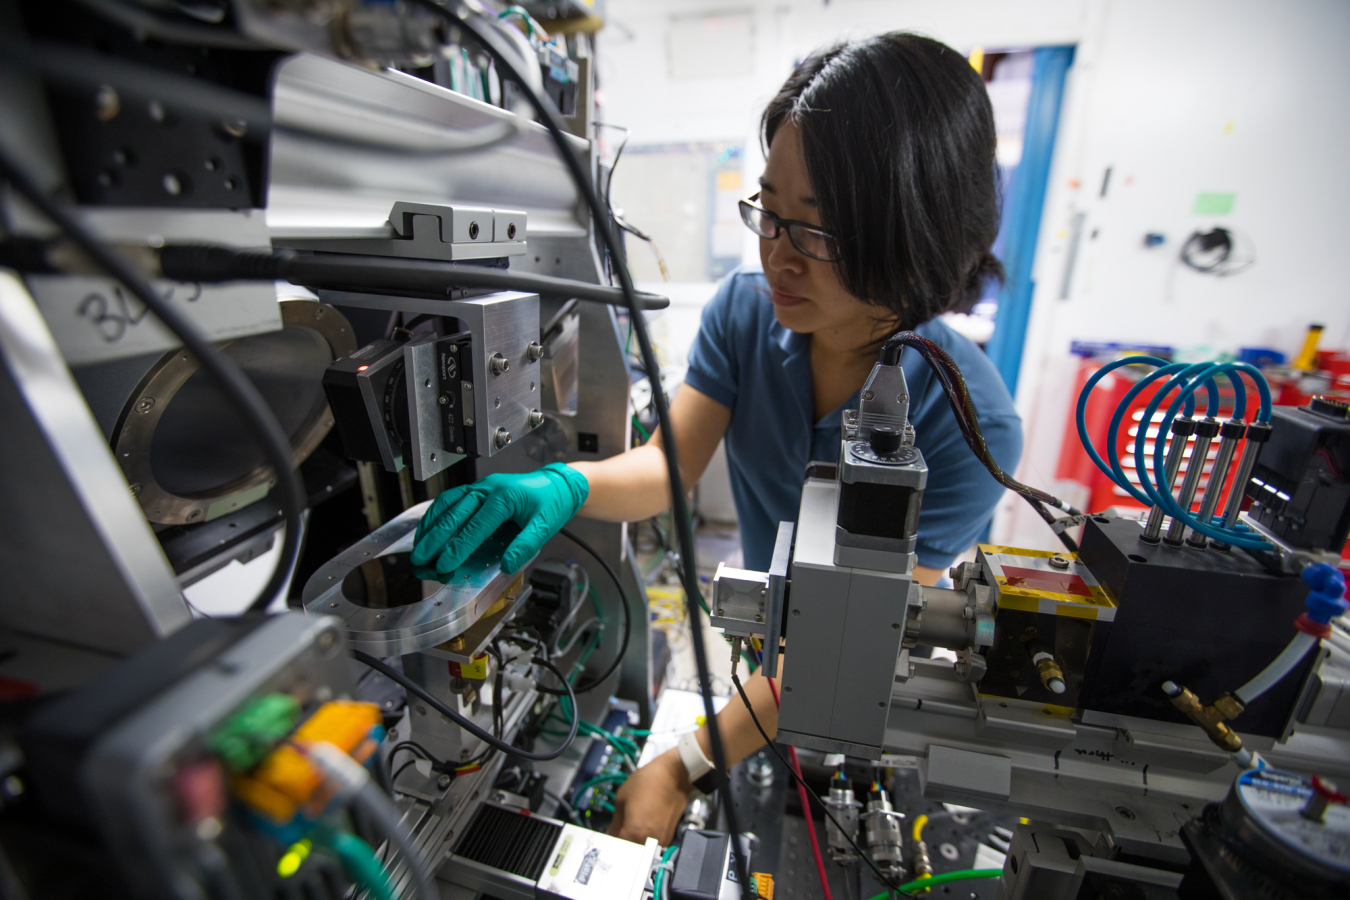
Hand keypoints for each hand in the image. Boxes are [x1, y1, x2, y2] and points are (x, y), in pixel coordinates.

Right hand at [410, 463, 587, 577]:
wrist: (557, 485)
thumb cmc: (551, 502)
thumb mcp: (545, 525)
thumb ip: (526, 545)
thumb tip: (507, 564)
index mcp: (503, 496)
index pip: (476, 526)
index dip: (458, 547)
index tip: (445, 565)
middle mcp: (487, 489)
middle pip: (454, 514)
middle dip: (435, 539)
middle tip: (421, 559)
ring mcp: (480, 488)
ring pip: (447, 504)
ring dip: (430, 526)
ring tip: (418, 547)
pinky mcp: (477, 491)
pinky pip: (451, 500)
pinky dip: (436, 515)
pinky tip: (428, 529)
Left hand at [607, 749, 691, 844]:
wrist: (676, 775)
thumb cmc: (652, 781)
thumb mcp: (622, 798)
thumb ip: (614, 822)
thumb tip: (610, 835)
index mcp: (634, 833)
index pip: (614, 851)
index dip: (606, 847)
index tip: (603, 842)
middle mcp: (649, 842)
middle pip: (628, 854)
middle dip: (619, 847)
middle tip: (613, 835)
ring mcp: (661, 841)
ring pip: (639, 851)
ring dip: (631, 844)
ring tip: (626, 829)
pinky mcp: (668, 837)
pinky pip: (650, 845)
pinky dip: (642, 840)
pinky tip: (638, 827)